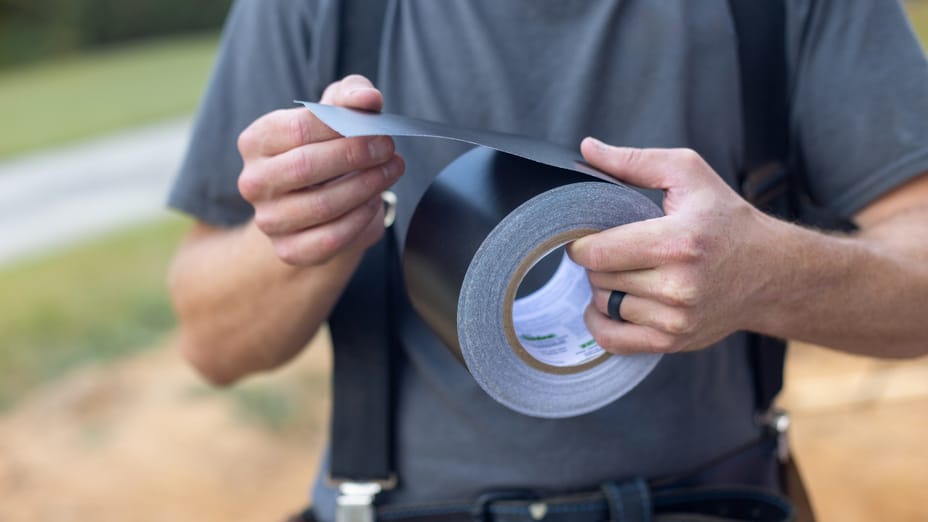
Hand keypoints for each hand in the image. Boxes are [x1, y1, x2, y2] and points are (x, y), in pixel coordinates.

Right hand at [237, 75, 403, 265]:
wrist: (316, 201)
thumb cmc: (326, 147)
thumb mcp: (337, 112)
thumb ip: (352, 95)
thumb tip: (368, 99)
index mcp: (255, 141)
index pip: (298, 128)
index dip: (343, 126)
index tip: (377, 127)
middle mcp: (253, 182)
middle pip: (307, 166)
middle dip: (357, 156)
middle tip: (389, 149)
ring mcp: (268, 220)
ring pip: (322, 205)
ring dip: (366, 187)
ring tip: (390, 172)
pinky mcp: (289, 250)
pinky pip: (330, 239)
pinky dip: (360, 220)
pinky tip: (374, 202)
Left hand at [567, 138, 775, 353]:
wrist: (773, 272)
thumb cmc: (727, 220)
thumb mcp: (689, 174)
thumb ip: (634, 161)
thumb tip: (587, 148)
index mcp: (678, 241)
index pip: (601, 251)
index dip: (582, 242)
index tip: (588, 235)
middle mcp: (678, 284)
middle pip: (599, 278)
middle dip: (597, 263)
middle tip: (614, 251)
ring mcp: (677, 318)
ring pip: (604, 305)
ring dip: (603, 289)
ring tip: (624, 272)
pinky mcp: (674, 341)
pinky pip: (613, 340)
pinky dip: (601, 323)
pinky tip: (610, 305)